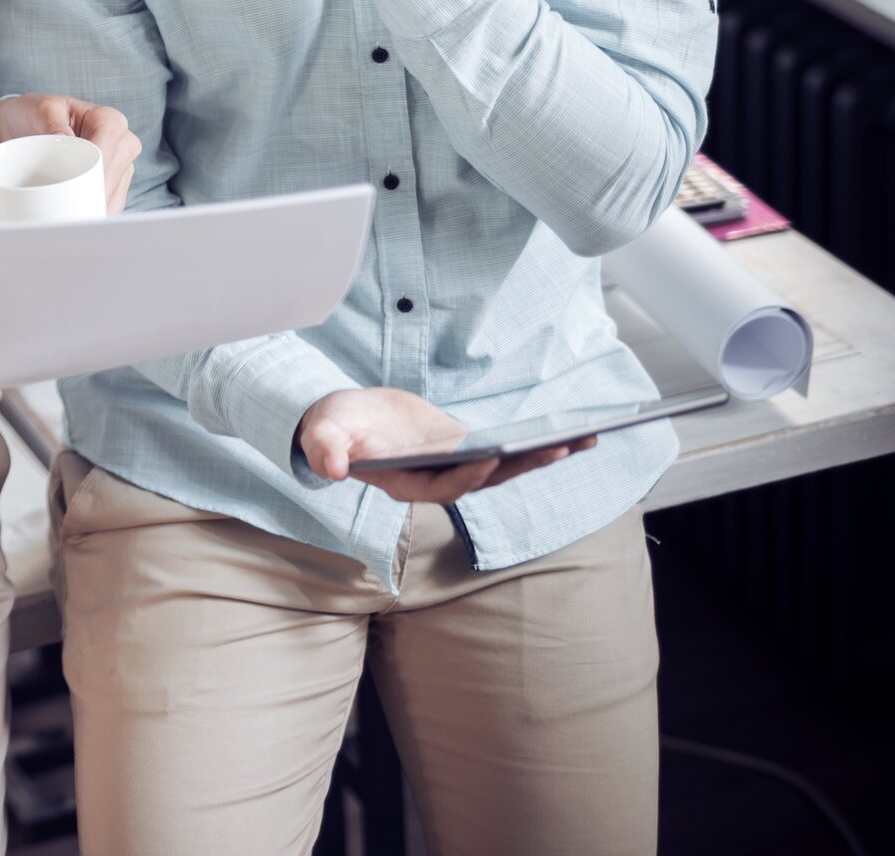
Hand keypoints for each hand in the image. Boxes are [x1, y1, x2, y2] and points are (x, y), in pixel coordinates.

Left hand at [0, 93, 140, 214]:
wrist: (25, 125)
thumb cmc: (37, 113)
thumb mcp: (41, 109)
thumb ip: (53, 122)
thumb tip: (65, 139)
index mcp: (109, 121)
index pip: (107, 152)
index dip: (92, 174)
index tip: (71, 191)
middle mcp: (122, 144)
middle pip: (112, 180)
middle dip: (89, 198)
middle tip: (62, 213)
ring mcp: (120, 168)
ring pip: (113, 198)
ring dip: (90, 210)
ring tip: (64, 219)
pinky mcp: (113, 186)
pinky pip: (109, 207)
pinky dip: (91, 215)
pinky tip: (74, 222)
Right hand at [297, 386, 593, 504]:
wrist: (346, 421)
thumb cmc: (332, 427)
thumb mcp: (323, 432)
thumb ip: (324, 449)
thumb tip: (332, 468)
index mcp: (404, 482)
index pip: (443, 485)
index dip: (467, 474)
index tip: (490, 456)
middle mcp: (434, 481)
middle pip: (487, 480)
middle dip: (523, 464)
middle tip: (562, 446)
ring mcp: (453, 467)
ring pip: (503, 467)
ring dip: (541, 456)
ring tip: (582, 438)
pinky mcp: (465, 449)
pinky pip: (505, 451)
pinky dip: (533, 444)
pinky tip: (568, 433)